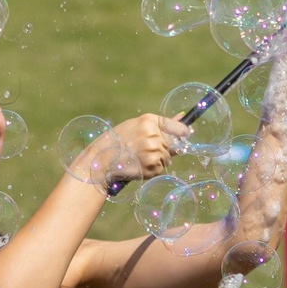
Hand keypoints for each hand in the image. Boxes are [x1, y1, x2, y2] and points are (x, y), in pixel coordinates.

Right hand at [70, 113, 187, 187]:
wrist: (101, 159)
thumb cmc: (117, 141)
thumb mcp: (136, 125)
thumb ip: (159, 124)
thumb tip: (183, 117)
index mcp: (149, 121)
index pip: (178, 127)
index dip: (183, 133)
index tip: (185, 135)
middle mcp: (153, 134)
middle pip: (172, 145)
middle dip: (163, 150)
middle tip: (144, 151)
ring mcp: (153, 151)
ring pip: (167, 158)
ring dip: (157, 161)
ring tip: (139, 159)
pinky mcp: (152, 166)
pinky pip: (161, 169)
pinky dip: (152, 170)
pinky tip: (138, 166)